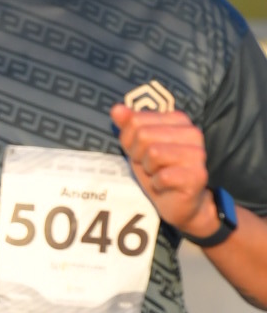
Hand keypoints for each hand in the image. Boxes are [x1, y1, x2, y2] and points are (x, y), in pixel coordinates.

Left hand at [112, 102, 213, 232]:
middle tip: (150, 166)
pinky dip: (157, 184)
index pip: (135, 120)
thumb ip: (128, 126)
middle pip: (143, 135)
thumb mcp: (137, 147)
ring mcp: (197, 154)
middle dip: (138, 155)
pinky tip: (166, 186)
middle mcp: (192, 132)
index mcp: (178, 120)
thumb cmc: (158, 172)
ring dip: (149, 170)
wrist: (178, 203)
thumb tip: (116, 109)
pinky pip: (163, 176)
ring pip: (153, 153)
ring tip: (158, 174)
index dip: (130, 141)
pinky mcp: (197, 175)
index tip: (141, 153)